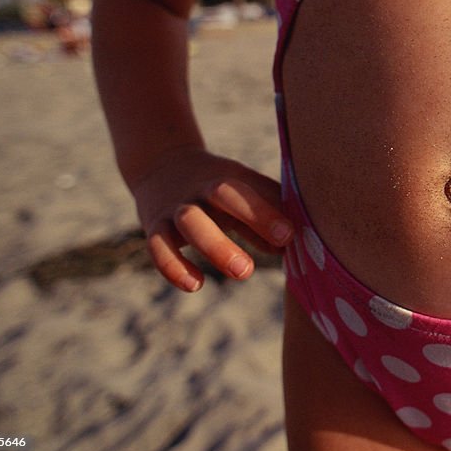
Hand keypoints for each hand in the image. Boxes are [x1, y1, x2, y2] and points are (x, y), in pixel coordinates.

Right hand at [130, 147, 292, 291]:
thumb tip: (295, 247)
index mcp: (229, 178)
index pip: (252, 189)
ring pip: (191, 222)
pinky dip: (173, 267)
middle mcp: (202, 188)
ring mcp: (176, 207)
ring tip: (244, 273)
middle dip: (252, 220)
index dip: (269, 211)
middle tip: (286, 239)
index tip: (290, 235)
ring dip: (217, 247)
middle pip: (224, 195)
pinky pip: (158, 247)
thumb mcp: (244, 191)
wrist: (161, 164)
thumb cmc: (220, 189)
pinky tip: (195, 286)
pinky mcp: (155, 227)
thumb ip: (270, 214)